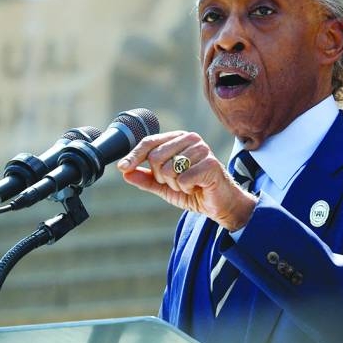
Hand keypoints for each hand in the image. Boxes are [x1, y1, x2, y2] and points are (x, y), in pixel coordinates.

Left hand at [117, 131, 256, 230]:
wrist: (220, 204)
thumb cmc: (193, 190)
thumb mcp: (164, 186)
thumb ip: (146, 178)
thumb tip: (125, 172)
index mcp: (177, 139)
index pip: (149, 142)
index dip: (133, 156)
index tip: (122, 167)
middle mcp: (190, 139)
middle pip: (155, 157)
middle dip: (160, 177)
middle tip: (176, 183)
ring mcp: (201, 149)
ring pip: (168, 169)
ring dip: (175, 184)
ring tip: (189, 184)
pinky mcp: (210, 163)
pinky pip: (183, 178)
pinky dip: (186, 188)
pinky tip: (197, 187)